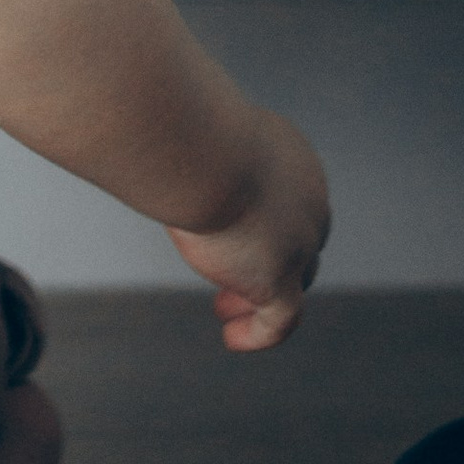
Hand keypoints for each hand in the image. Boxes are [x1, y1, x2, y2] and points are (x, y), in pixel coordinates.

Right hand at [167, 109, 328, 352]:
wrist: (202, 148)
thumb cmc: (183, 126)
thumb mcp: (196, 131)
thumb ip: (189, 144)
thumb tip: (155, 138)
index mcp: (293, 160)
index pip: (294, 200)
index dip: (269, 223)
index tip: (234, 236)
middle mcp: (308, 200)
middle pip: (301, 242)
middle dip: (270, 260)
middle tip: (232, 278)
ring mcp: (300, 241)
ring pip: (297, 280)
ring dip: (262, 297)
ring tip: (227, 311)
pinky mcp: (281, 277)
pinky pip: (282, 320)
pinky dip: (260, 332)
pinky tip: (233, 337)